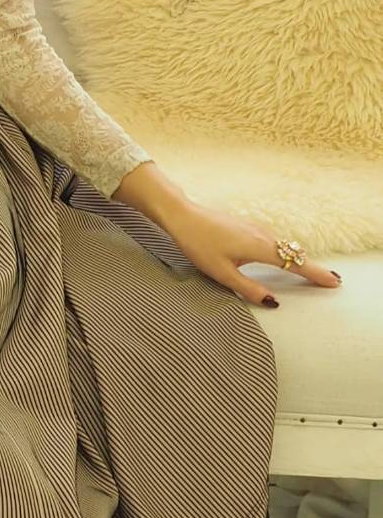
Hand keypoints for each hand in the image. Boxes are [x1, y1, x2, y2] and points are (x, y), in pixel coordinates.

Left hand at [158, 199, 342, 306]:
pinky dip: (285, 250)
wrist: (183, 215)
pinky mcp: (247, 225)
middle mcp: (262, 235)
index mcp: (259, 248)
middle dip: (312, 266)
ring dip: (299, 258)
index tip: (334, 281)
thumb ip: (248, 288)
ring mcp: (255, 227)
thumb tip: (273, 301)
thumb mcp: (222, 273)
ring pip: (284, 245)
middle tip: (331, 280)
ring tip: (312, 271)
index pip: (295, 263)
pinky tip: (284, 256)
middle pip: (294, 253)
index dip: (315, 273)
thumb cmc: (199, 244)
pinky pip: (274, 239)